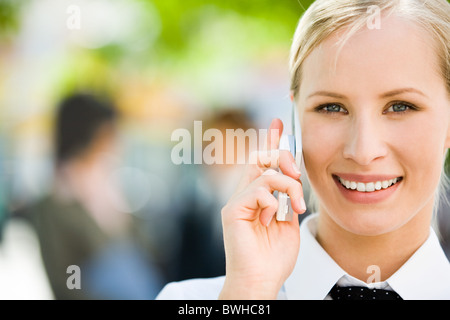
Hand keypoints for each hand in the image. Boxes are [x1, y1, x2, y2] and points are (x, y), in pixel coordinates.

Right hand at [219, 118, 305, 299]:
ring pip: (264, 173)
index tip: (278, 122)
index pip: (262, 162)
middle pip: (259, 157)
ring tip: (294, 208)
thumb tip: (292, 180)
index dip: (271, 141)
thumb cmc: (273, 258)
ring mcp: (237, 202)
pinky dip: (272, 203)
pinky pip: (258, 191)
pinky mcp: (233, 211)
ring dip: (287, 187)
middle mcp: (244, 195)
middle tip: (296, 173)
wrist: (261, 281)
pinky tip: (273, 219)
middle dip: (282, 156)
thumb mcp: (288, 223)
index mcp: (257, 198)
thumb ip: (287, 200)